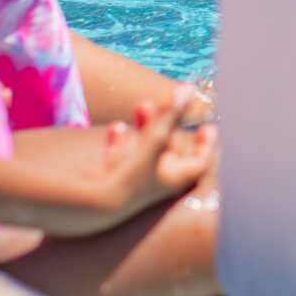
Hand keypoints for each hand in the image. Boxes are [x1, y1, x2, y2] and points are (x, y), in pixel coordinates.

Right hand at [78, 91, 215, 232]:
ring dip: (146, 126)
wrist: (88, 205)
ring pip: (147, 149)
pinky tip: (116, 128)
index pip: (201, 162)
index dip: (207, 144)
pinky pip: (121, 157)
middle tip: (169, 103)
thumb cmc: (129, 176)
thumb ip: (171, 115)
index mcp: (177, 179)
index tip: (207, 127)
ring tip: (142, 104)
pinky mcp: (113, 180)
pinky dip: (121, 141)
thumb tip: (189, 90)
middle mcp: (159, 182)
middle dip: (168, 123)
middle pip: (172, 149)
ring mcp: (136, 181)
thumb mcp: (155, 140)